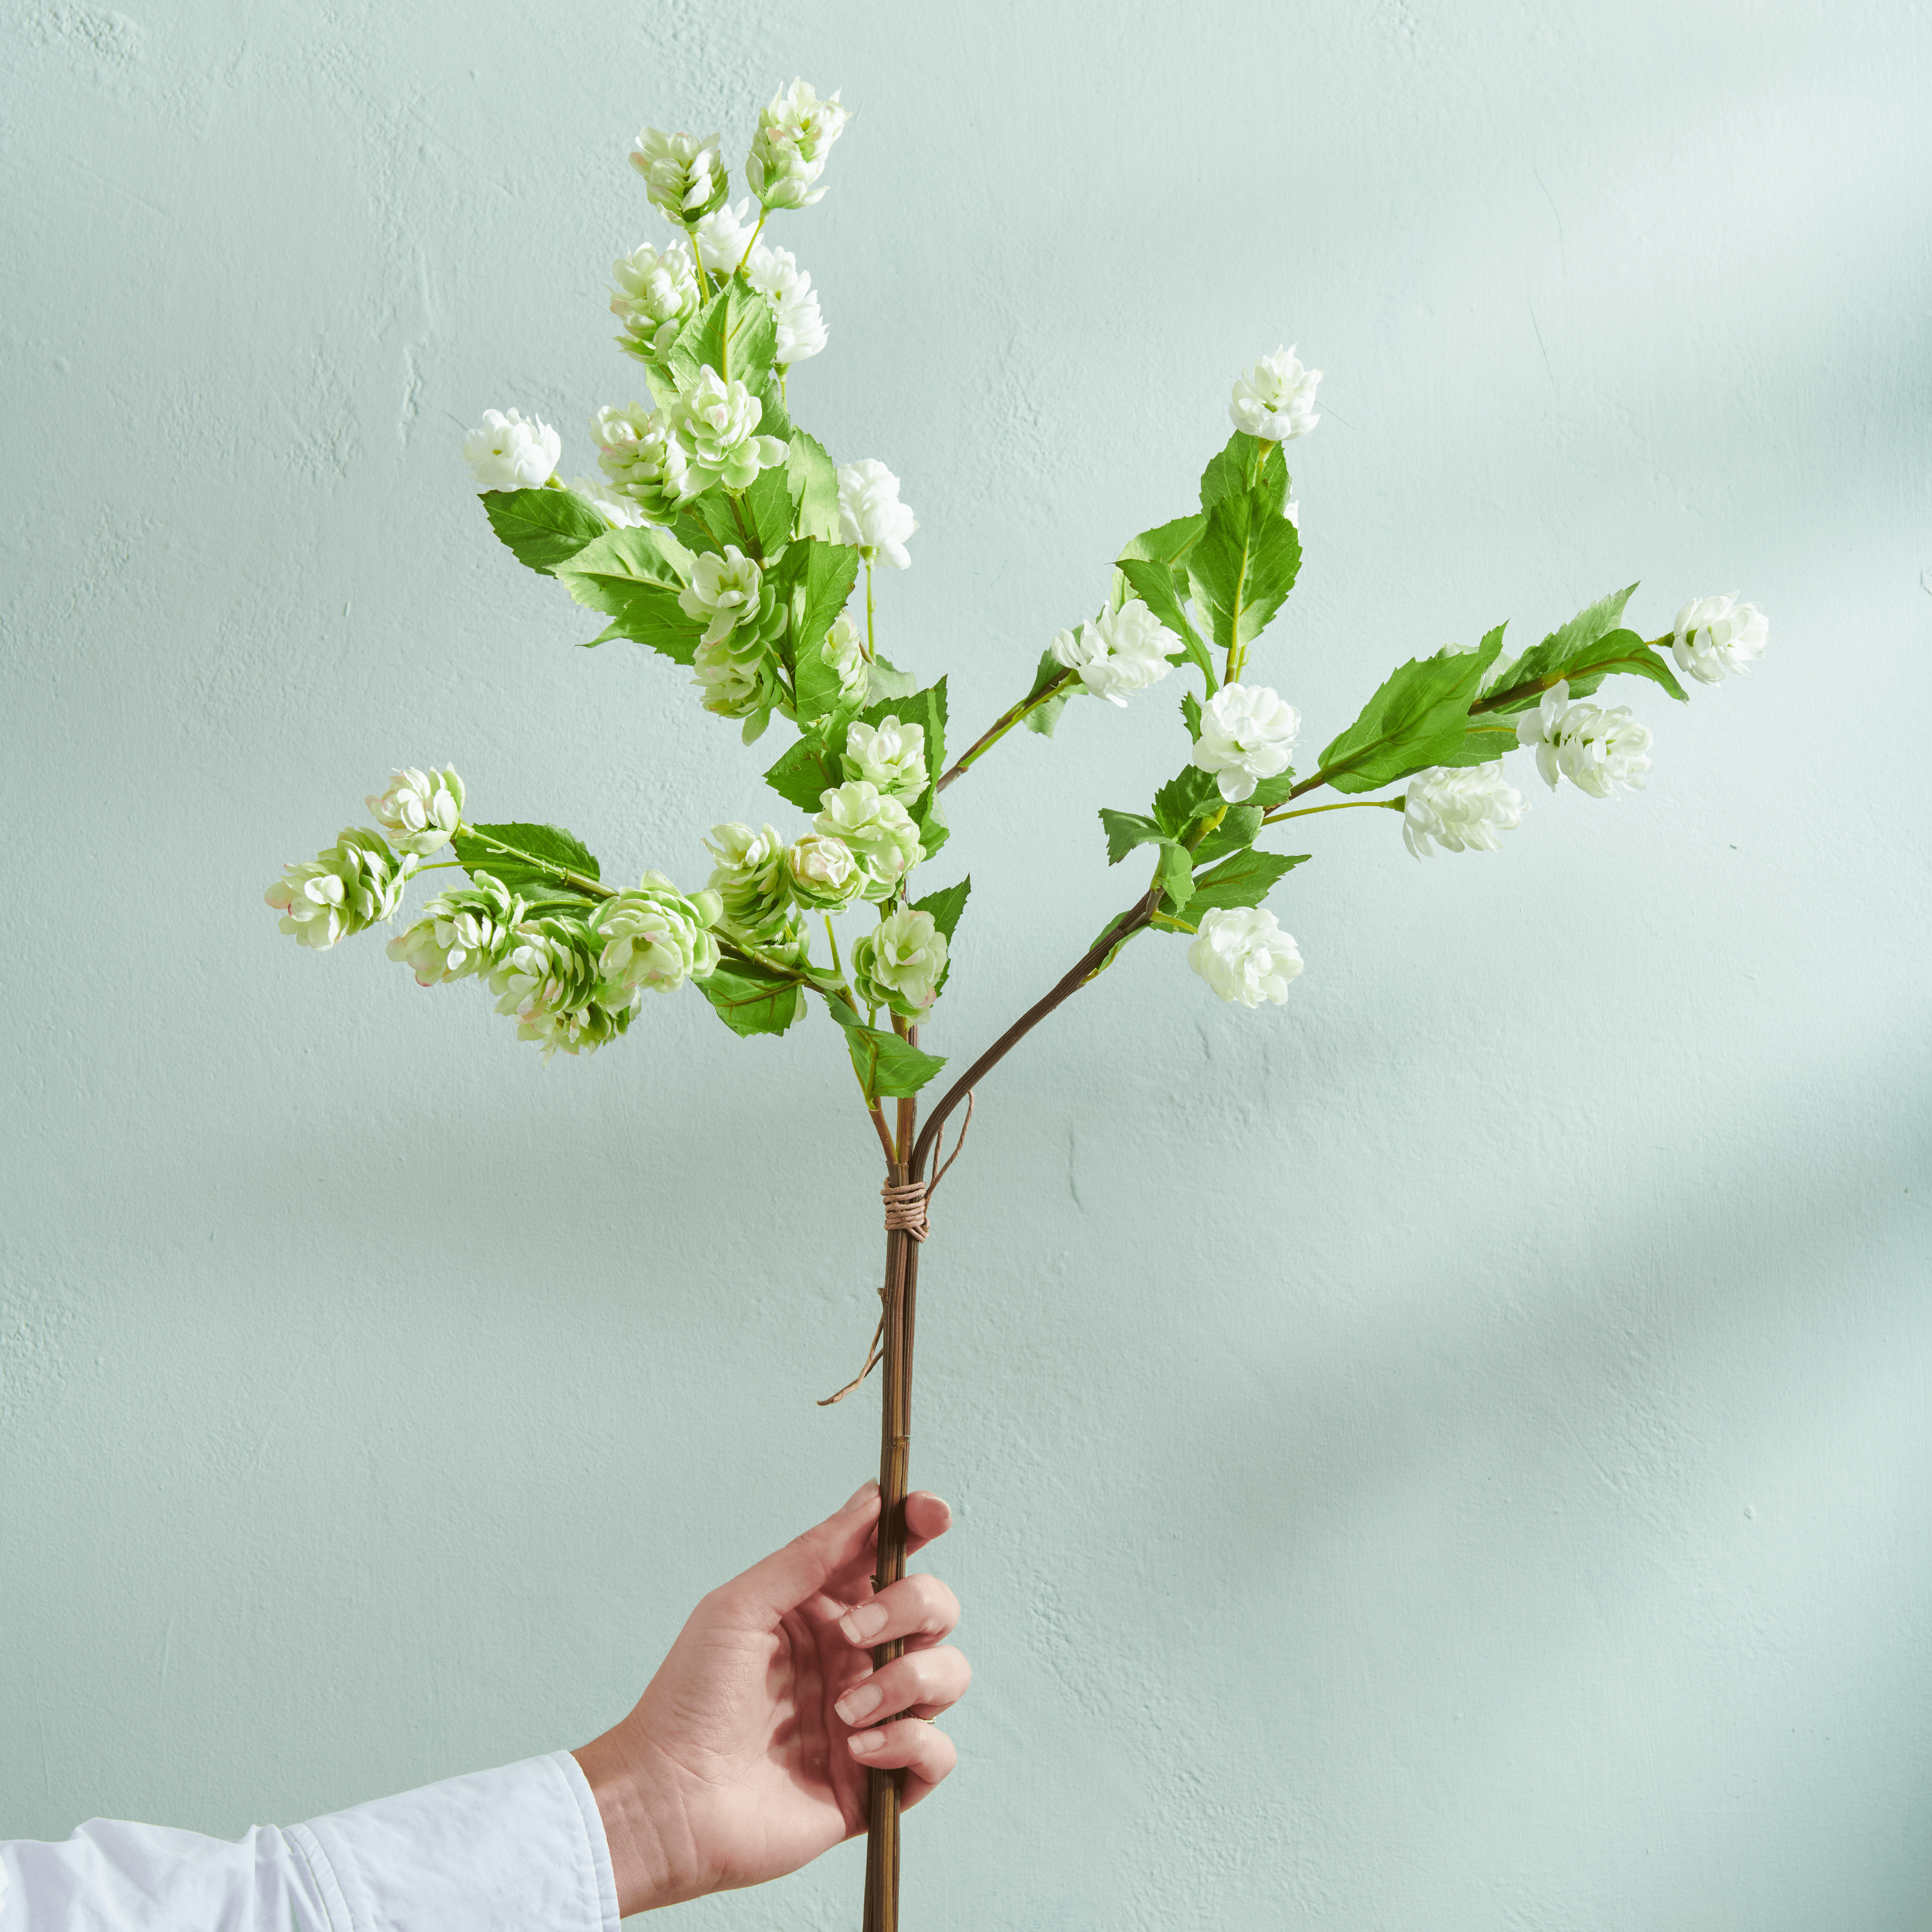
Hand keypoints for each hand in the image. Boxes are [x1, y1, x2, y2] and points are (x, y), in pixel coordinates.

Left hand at [572, 1481, 967, 1914]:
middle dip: (910, 1606)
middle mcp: (858, 1658)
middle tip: (852, 1633)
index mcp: (826, 1609)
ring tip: (846, 1709)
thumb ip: (811, 1554)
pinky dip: (910, 1742)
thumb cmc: (690, 1697)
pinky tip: (858, 1748)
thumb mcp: (742, 1606)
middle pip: (935, 1608)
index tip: (932, 1516)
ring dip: (908, 1680)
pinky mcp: (878, 1780)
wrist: (669, 1799)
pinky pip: (937, 1751)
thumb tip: (872, 1499)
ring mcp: (873, 1718)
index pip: (891, 1555)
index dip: (920, 1526)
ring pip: (948, 1674)